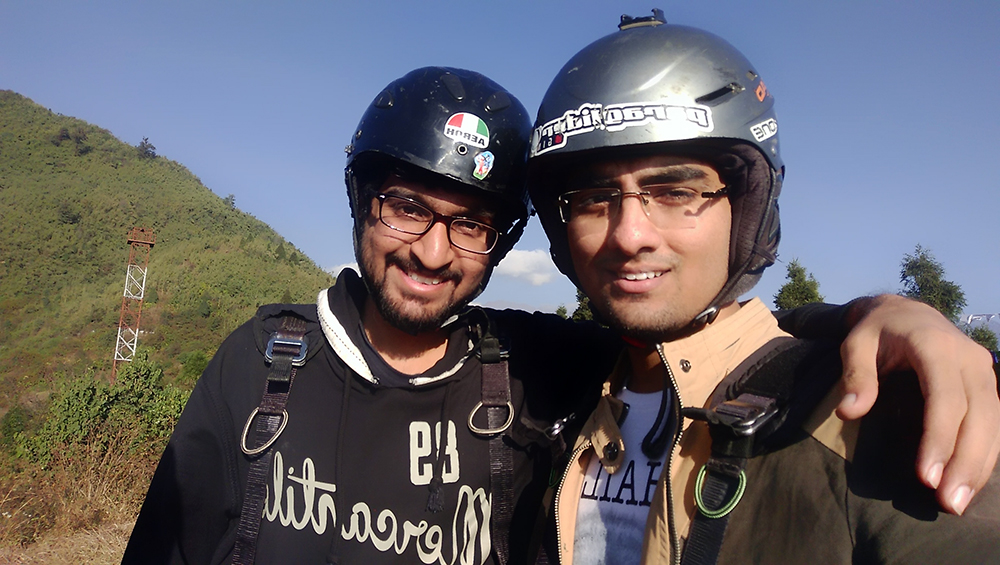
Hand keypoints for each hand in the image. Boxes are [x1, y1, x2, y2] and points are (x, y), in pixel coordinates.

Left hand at [836, 294, 998, 514]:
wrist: (904, 312)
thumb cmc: (876, 330)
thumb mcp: (855, 343)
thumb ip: (855, 375)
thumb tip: (850, 411)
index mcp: (935, 345)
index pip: (945, 398)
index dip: (939, 438)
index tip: (925, 476)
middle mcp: (969, 358)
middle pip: (978, 415)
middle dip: (966, 461)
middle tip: (949, 502)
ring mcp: (984, 370)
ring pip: (993, 422)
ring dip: (980, 464)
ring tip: (959, 502)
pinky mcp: (988, 384)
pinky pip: (995, 422)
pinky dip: (986, 453)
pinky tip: (971, 481)